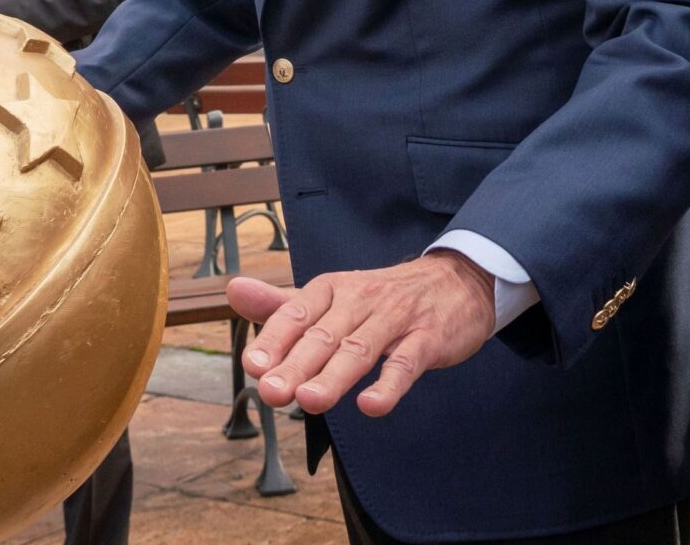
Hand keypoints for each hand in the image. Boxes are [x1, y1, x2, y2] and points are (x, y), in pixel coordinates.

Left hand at [228, 251, 496, 417]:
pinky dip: (388, 385)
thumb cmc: (381, 298)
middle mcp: (359, 300)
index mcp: (330, 289)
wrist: (456, 282)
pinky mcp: (428, 340)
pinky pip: (406, 364)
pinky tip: (371, 407)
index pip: (295, 314)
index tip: (253, 366)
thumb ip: (282, 304)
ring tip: (308, 401)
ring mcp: (395, 319)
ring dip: (333, 377)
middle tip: (271, 393)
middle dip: (294, 365)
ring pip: (359, 350)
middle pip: (322, 335)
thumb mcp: (331, 296)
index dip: (273, 340)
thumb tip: (233, 291)